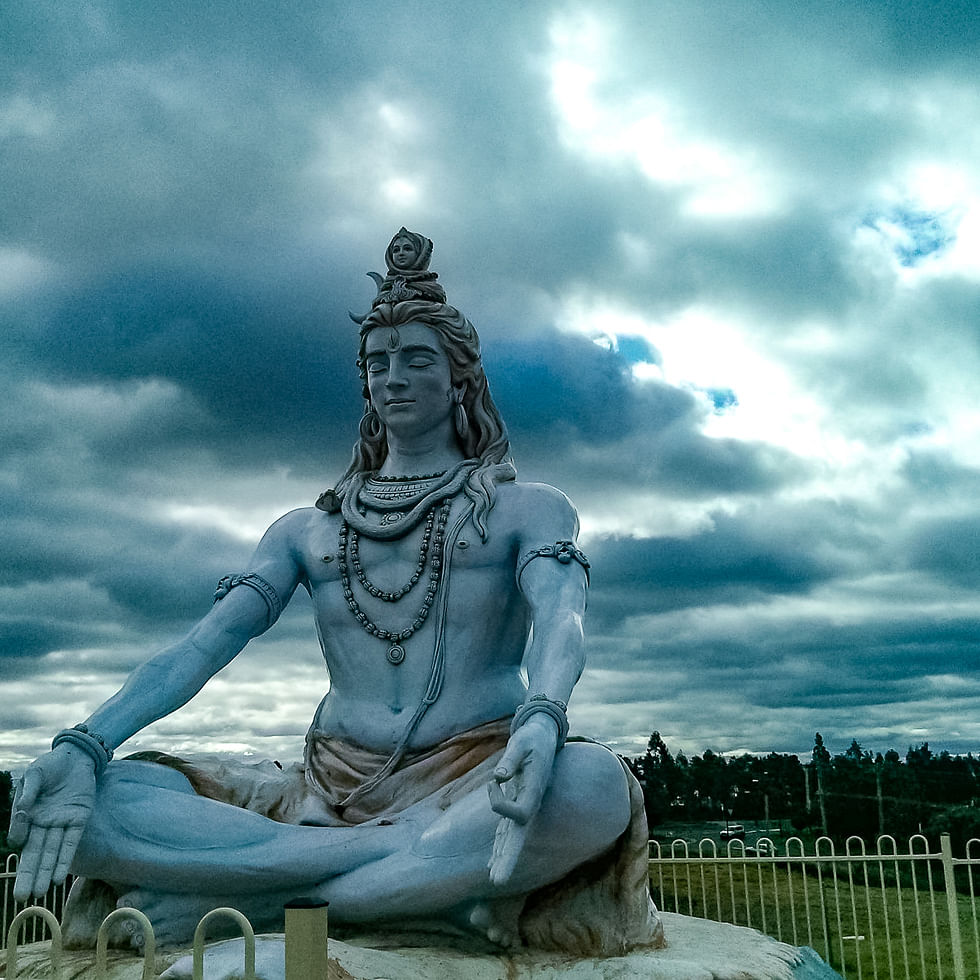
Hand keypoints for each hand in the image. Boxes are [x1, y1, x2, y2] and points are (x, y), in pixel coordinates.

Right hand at [9, 745, 97, 900]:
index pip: (22, 835)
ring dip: (46, 872)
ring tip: (39, 893)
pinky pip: (71, 842)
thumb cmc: (52, 765)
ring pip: (52, 852)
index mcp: (28, 815)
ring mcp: (61, 822)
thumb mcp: (35, 774)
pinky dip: (65, 859)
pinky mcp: (79, 818)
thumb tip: (23, 809)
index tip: (19, 840)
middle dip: (28, 875)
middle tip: (21, 898)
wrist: (77, 756)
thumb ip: (29, 791)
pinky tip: (58, 877)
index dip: (21, 837)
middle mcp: (43, 823)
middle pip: (35, 853)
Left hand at [487, 715, 558, 885]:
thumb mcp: (521, 742)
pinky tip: (493, 859)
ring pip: (513, 837)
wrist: (544, 735)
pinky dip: (501, 843)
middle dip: (508, 858)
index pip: (519, 814)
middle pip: (520, 837)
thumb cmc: (532, 737)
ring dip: (502, 857)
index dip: (500, 803)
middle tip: (496, 882)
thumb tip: (498, 777)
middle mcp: (532, 803)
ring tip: (493, 879)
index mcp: (535, 790)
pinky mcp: (519, 802)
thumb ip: (510, 759)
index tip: (493, 780)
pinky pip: (508, 828)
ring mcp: (526, 805)